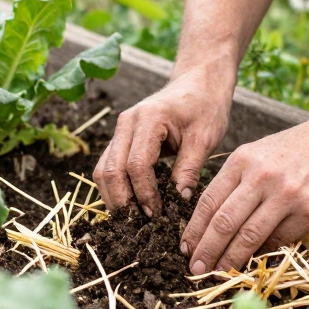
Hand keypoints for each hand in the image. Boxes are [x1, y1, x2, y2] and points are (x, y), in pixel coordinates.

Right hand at [92, 67, 232, 216]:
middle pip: (110, 170)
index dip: (144, 194)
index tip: (158, 215)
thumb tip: (179, 201)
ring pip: (103, 170)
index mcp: (148, 119)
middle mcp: (126, 123)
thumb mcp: (205, 137)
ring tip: (133, 220)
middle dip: (123, 201)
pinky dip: (115, 187)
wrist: (197, 83)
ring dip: (114, 197)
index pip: (136, 165)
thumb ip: (190, 168)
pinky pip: (108, 166)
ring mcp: (120, 130)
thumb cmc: (204, 107)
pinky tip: (130, 204)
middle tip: (140, 225)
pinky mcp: (121, 138)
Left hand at [179, 112, 308, 274]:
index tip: (186, 248)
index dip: (195, 229)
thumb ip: (236, 183)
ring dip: (230, 260)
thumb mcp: (258, 153)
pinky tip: (254, 260)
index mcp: (243, 160)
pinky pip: (280, 240)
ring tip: (218, 273)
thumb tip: (213, 225)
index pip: (209, 201)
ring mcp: (288, 196)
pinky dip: (264, 253)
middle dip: (207, 250)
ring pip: (250, 237)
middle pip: (225, 223)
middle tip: (196, 269)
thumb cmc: (296, 149)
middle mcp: (262, 177)